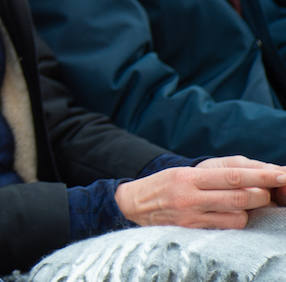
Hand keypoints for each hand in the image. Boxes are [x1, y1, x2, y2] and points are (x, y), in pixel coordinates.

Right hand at [114, 156, 285, 228]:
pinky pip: (227, 229)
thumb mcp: (183, 172)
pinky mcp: (193, 232)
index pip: (232, 176)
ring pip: (238, 216)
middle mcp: (190, 197)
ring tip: (245, 204)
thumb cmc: (164, 186)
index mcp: (188, 177)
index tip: (280, 174)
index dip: (260, 175)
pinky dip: (236, 221)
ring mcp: (192, 217)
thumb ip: (213, 175)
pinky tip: (231, 215)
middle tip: (268, 191)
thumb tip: (250, 177)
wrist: (133, 205)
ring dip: (249, 211)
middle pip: (240, 197)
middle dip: (262, 194)